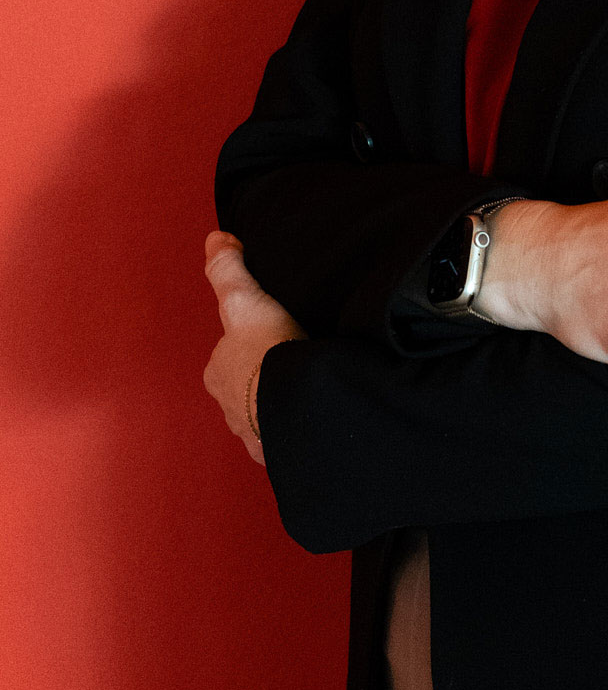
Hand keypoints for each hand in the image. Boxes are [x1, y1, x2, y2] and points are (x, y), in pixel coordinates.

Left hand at [202, 231, 304, 463]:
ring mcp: (252, 432)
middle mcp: (228, 406)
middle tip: (293, 359)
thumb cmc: (266, 353)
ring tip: (305, 386)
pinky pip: (285, 435)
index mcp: (219, 372)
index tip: (273, 332)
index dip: (250, 340)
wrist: (293, 407)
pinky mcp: (277, 452)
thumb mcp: (244, 300)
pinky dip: (295, 425)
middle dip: (264, 376)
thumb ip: (228, 270)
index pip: (230, 353)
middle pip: (246, 385)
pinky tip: (312, 412)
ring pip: (264, 412)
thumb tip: (214, 238)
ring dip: (279, 403)